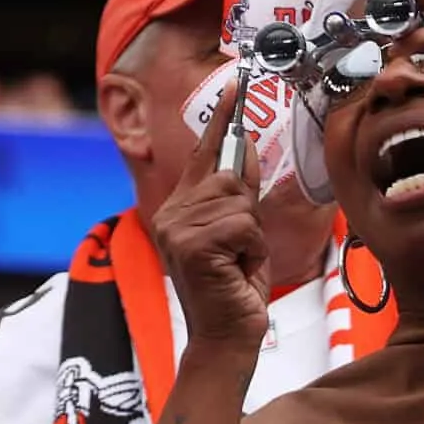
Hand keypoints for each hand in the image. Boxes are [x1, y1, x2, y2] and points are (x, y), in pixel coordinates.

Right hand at [149, 89, 274, 350]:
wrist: (226, 340)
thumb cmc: (235, 292)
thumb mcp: (242, 235)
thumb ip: (238, 195)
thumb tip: (245, 148)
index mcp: (178, 209)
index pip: (204, 154)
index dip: (222, 119)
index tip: (236, 83)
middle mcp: (171, 213)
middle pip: (229, 177)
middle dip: (247, 212)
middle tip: (242, 250)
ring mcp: (177, 227)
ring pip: (239, 202)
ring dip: (252, 236)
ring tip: (238, 263)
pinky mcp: (193, 243)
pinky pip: (243, 224)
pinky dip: (252, 249)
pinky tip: (237, 271)